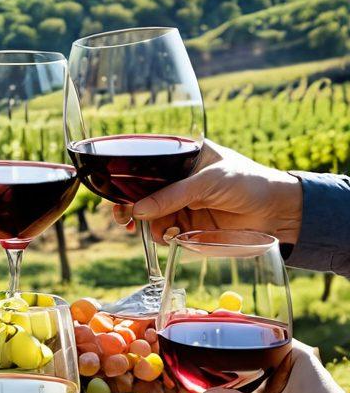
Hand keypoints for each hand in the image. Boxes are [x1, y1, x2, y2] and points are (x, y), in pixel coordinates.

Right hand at [111, 141, 302, 244]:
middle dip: (130, 205)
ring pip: (151, 214)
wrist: (276, 212)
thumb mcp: (208, 182)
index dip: (126, 178)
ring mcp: (182, 202)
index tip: (115, 193)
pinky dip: (163, 235)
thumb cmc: (247, 182)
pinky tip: (171, 236)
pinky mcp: (189, 224)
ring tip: (155, 231)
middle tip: (124, 218)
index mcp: (182, 156)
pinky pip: (165, 230)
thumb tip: (139, 211)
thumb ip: (173, 196)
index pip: (146, 164)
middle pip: (142, 192)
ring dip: (147, 224)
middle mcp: (178, 179)